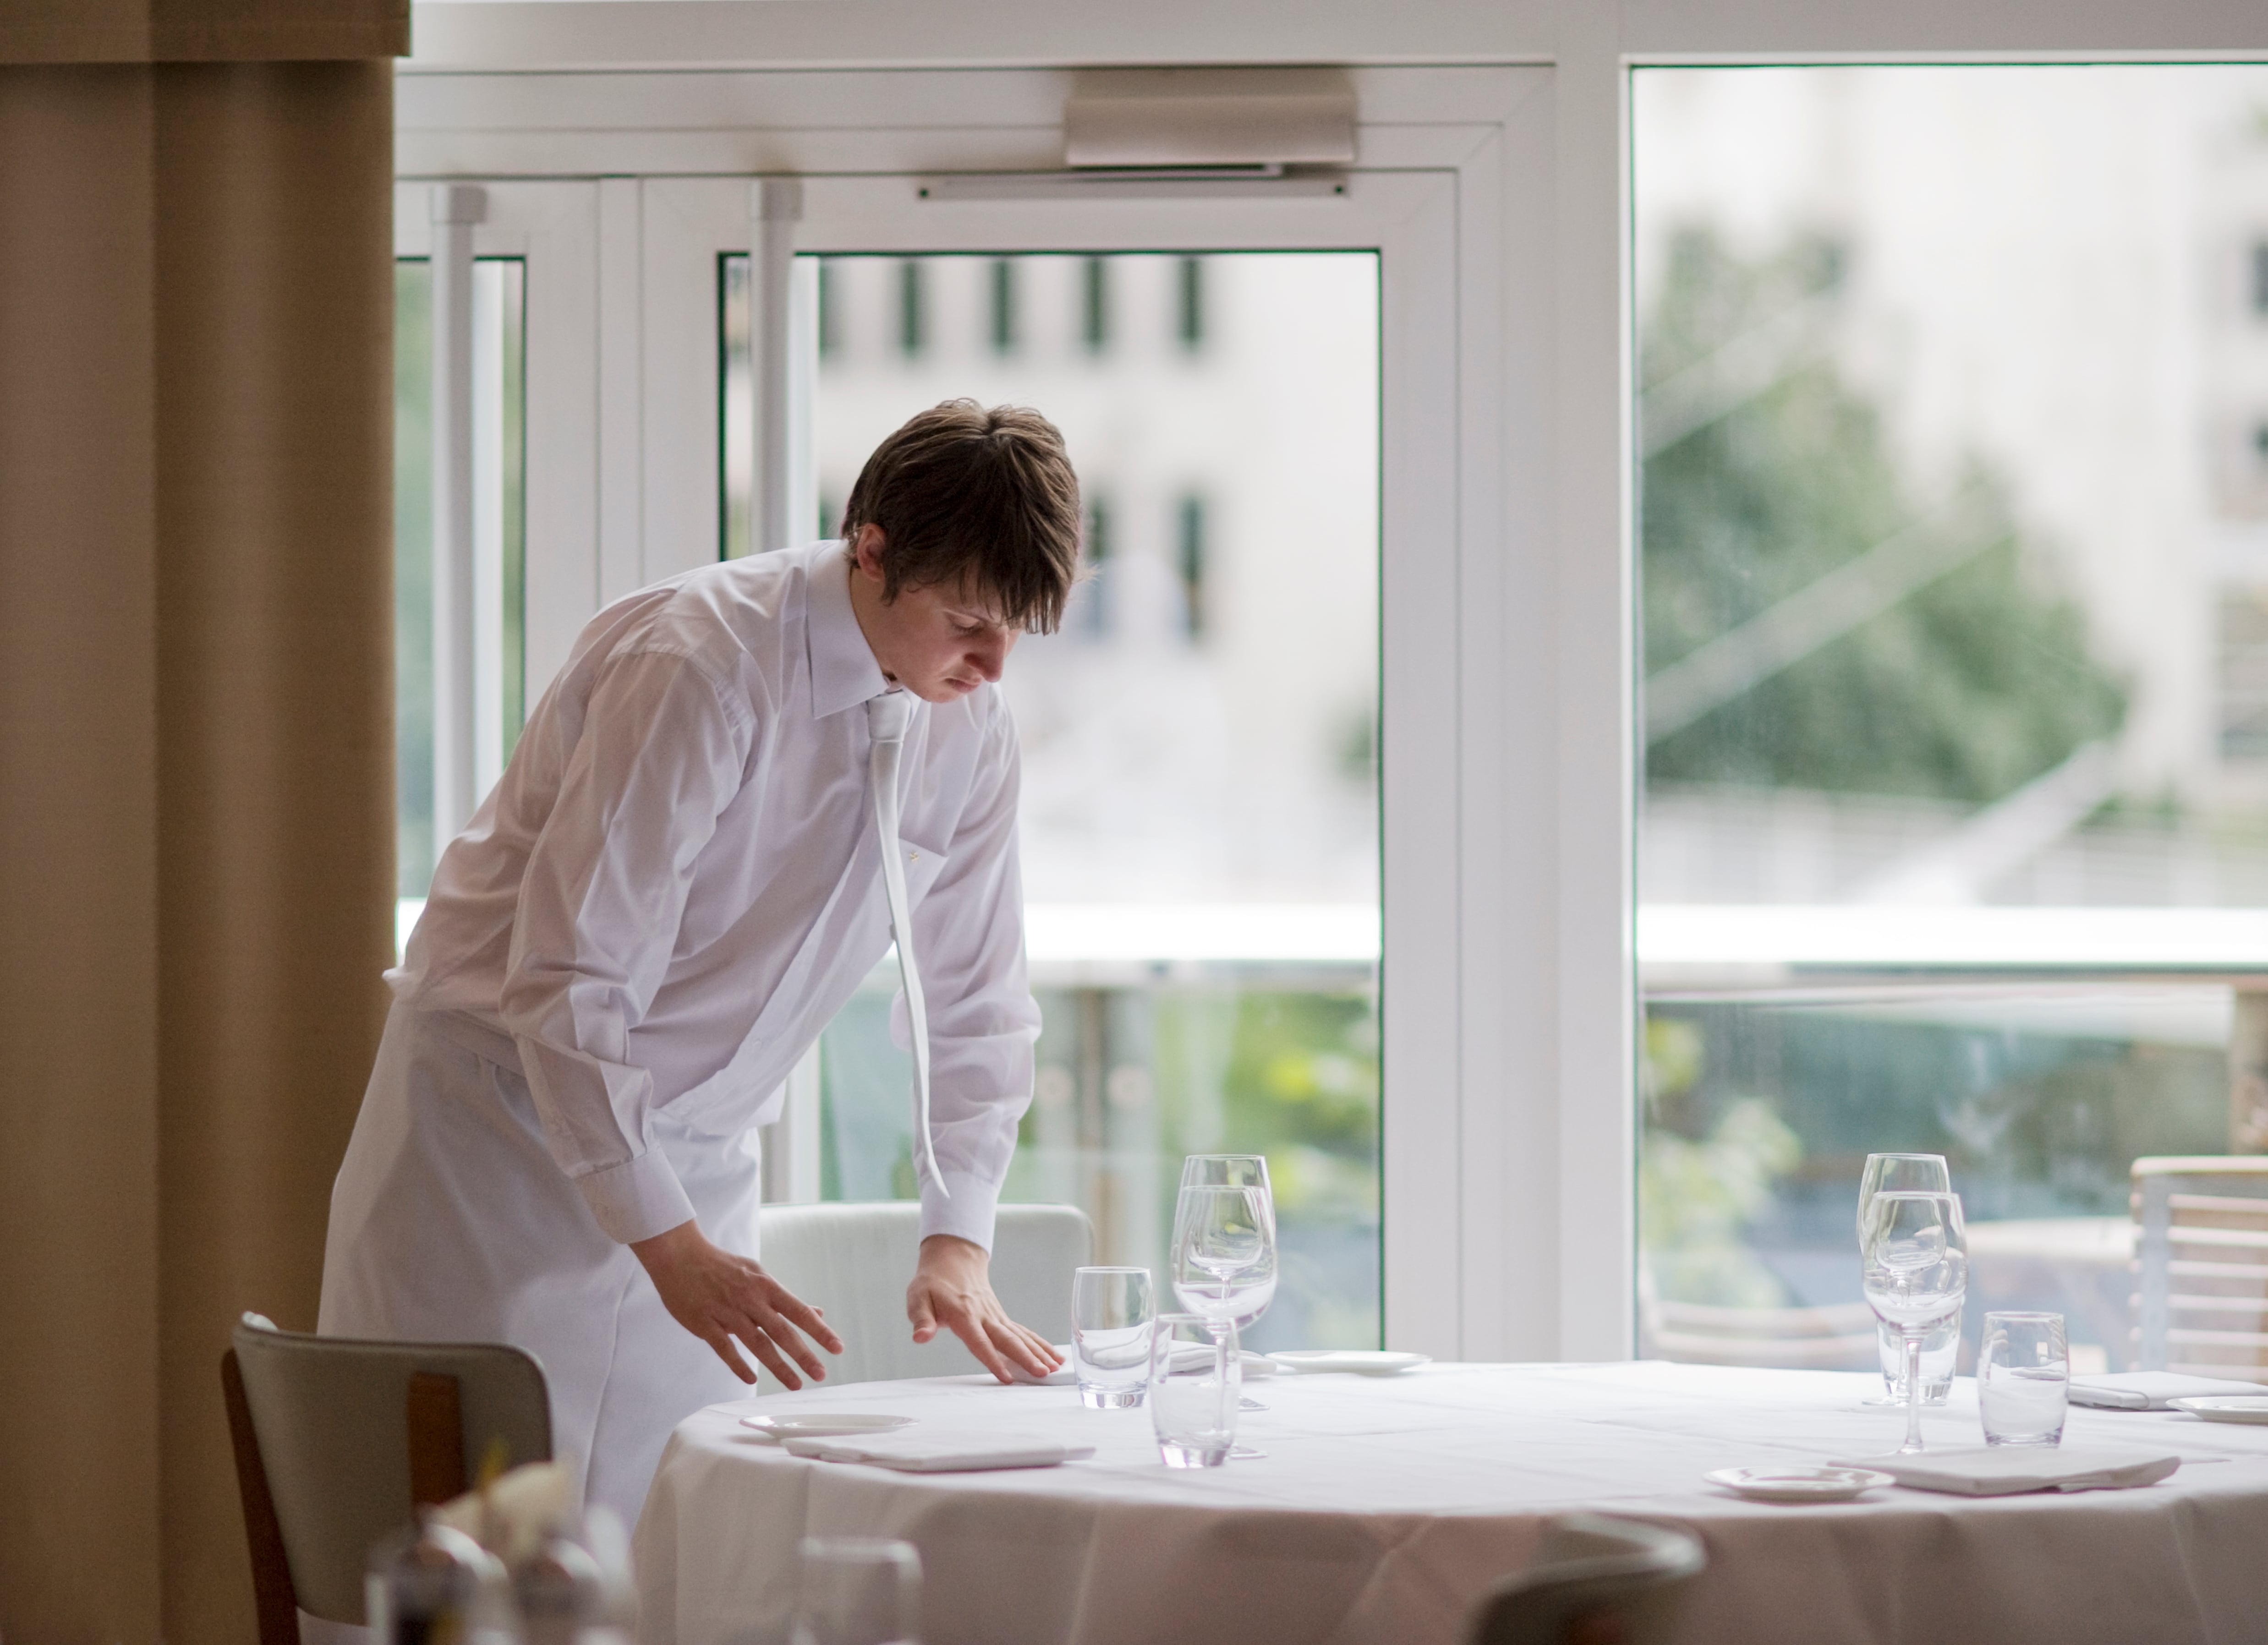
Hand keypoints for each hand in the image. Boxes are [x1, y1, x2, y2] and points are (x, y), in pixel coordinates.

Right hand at [631, 1220, 842, 1388]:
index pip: (798, 1311)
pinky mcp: (704, 1322)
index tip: (837, 1348)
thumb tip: (817, 1313)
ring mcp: (727, 1311)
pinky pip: (725, 1348)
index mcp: (765, 1286)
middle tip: (821, 1374)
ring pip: (757, 1343)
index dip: (819, 1330)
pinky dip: (739, 1365)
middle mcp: (750, 1298)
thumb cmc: (724, 1268)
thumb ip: (785, 1299)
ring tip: (796, 1384)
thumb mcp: (758, 1276)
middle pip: (782, 1331)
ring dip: (777, 1366)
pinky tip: (751, 1380)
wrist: (680, 1256)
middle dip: (803, 1354)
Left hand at [906, 1235, 1063, 1382]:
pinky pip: (1023, 1332)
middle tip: (1042, 1373)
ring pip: (1021, 1335)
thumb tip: (920, 1337)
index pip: (979, 1341)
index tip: (1006, 1377)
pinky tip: (1054, 1356)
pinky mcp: (1002, 1317)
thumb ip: (921, 1319)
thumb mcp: (917, 1298)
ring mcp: (996, 1316)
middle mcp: (985, 1315)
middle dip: (1026, 1357)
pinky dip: (1040, 1344)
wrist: (953, 1260)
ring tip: (1055, 1367)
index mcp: (963, 1314)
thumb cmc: (932, 1283)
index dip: (993, 1360)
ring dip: (1039, 1351)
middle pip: (1008, 1339)